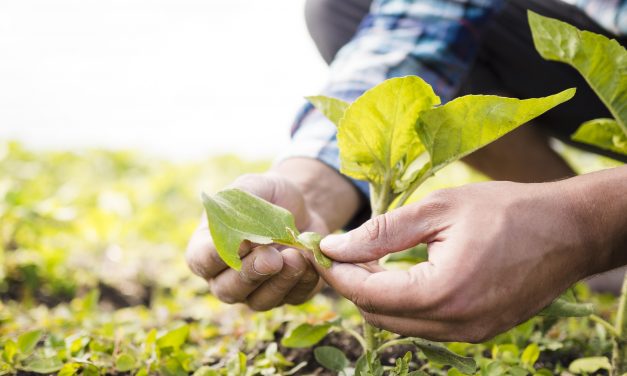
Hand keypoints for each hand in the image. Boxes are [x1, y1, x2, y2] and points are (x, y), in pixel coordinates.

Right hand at [186, 172, 327, 310]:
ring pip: (260, 301)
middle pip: (228, 290)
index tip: (240, 242)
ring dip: (279, 282)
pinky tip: (310, 260)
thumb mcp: (252, 187)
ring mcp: (256, 291)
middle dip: (251, 273)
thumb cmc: (267, 196)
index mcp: (208, 249)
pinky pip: (293, 298)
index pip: (201, 261)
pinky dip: (303, 281)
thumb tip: (240, 235)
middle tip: (272, 257)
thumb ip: (239, 205)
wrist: (302, 206)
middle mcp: (227, 277)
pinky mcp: (288, 295)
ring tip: (295, 257)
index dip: (217, 256)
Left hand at [318, 180, 608, 341]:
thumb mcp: (438, 210)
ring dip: (377, 295)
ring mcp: (469, 334)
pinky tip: (401, 273)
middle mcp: (455, 324)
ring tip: (368, 259)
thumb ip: (381, 232)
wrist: (569, 230)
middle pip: (378, 315)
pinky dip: (404, 303)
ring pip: (399, 324)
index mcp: (442, 292)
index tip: (319, 250)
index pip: (367, 293)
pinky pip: (425, 325)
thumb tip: (334, 246)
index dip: (337, 272)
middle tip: (340, 252)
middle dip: (352, 285)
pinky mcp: (479, 332)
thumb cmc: (506, 210)